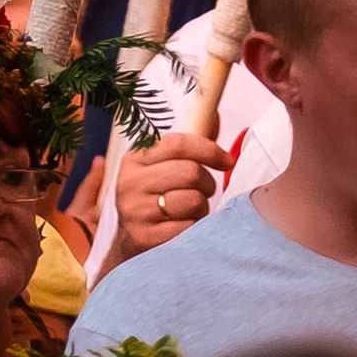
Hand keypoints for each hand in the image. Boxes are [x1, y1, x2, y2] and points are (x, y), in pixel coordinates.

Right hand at [107, 130, 234, 258]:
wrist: (132, 241)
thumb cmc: (155, 198)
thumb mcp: (163, 168)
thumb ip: (189, 144)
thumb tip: (213, 114)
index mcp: (134, 159)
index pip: (178, 144)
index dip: (210, 149)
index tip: (227, 160)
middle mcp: (130, 182)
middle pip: (191, 172)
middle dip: (208, 183)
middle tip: (204, 191)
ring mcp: (135, 210)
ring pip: (193, 200)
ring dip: (202, 207)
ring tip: (190, 210)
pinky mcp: (145, 236)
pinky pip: (189, 226)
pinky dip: (193, 227)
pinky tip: (183, 227)